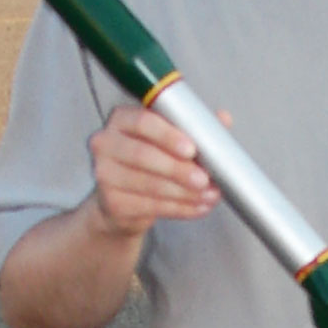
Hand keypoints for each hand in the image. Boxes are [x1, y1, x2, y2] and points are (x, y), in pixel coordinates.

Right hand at [88, 105, 225, 237]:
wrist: (124, 200)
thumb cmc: (150, 162)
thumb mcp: (170, 140)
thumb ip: (195, 127)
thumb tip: (223, 119)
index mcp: (122, 119)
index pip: (142, 121)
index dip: (169, 136)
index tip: (192, 149)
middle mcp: (106, 143)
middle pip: (143, 155)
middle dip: (178, 169)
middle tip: (204, 179)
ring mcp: (104, 174)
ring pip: (148, 184)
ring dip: (183, 192)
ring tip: (208, 195)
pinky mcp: (111, 202)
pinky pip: (150, 206)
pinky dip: (179, 208)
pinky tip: (197, 207)